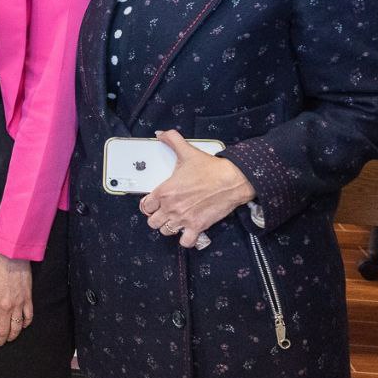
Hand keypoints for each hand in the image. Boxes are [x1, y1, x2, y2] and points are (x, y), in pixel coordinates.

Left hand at [0, 250, 32, 345]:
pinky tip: (23, 326)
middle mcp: (4, 307)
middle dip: (0, 339)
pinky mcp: (27, 300)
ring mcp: (17, 305)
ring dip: (13, 335)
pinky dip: (26, 324)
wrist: (11, 256)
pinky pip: (28, 317)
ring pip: (16, 327)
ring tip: (11, 338)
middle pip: (3, 330)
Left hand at [140, 129, 256, 248]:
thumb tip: (161, 134)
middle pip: (152, 222)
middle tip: (164, 213)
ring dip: (169, 227)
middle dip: (157, 218)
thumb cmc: (210, 168)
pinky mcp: (198, 227)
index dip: (148, 205)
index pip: (145, 206)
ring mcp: (184, 219)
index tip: (153, 204)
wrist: (232, 179)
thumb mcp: (187, 151)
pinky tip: (188, 232)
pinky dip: (186, 240)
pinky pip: (186, 242)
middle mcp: (171, 207)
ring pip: (166, 232)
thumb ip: (171, 140)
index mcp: (164, 191)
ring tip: (175, 221)